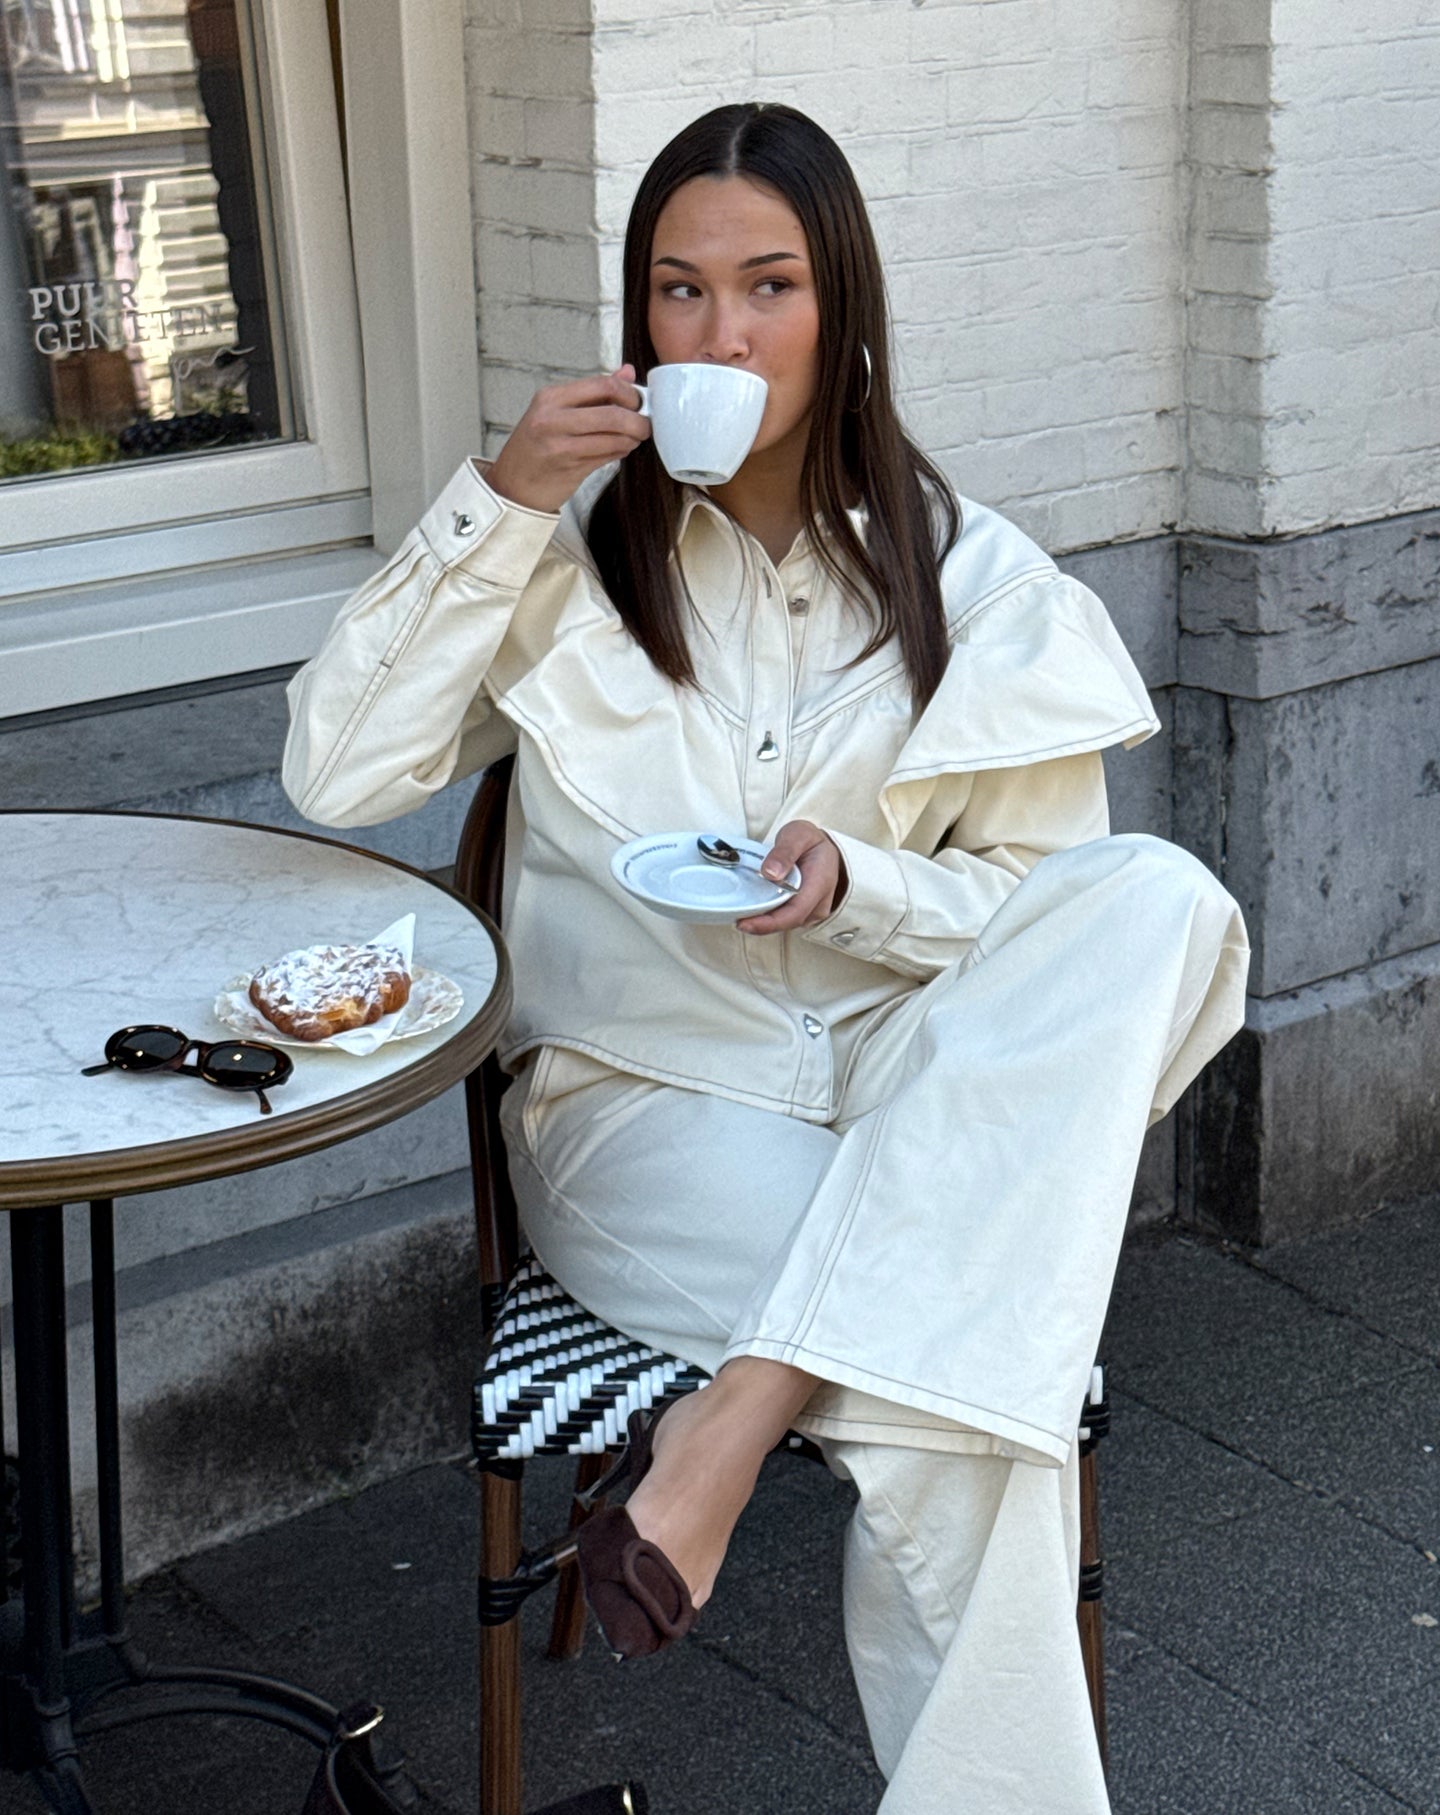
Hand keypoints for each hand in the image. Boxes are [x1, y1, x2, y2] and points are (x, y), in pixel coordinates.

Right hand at [485, 365, 650, 512]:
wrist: (512, 485)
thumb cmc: (536, 447)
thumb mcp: (556, 411)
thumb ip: (593, 392)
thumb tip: (627, 371)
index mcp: (551, 398)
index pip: (602, 385)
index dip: (629, 393)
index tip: (638, 402)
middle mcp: (552, 418)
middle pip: (612, 412)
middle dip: (637, 420)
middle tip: (645, 425)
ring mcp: (560, 445)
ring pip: (613, 437)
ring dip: (632, 438)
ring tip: (633, 438)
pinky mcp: (570, 468)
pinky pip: (607, 456)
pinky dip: (621, 452)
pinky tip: (620, 450)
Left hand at [738, 821, 847, 935]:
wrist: (821, 847)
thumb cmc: (810, 840)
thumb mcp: (798, 835)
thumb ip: (785, 851)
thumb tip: (771, 873)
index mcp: (820, 883)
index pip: (796, 912)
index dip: (770, 922)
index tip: (745, 923)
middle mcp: (819, 902)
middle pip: (788, 922)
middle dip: (761, 925)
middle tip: (736, 921)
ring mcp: (812, 909)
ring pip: (785, 923)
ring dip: (763, 922)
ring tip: (741, 915)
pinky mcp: (804, 912)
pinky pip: (784, 919)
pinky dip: (767, 917)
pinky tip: (752, 911)